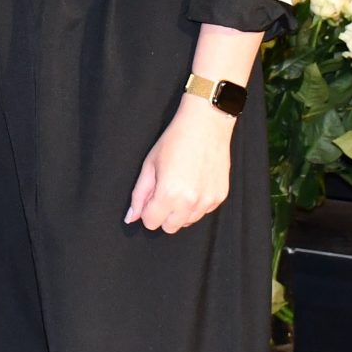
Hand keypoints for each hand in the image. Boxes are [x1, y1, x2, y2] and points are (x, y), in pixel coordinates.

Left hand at [124, 95, 235, 232]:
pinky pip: (203, 212)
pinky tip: (195, 182)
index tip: (151, 195)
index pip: (151, 222)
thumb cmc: (175, 140)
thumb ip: (139, 195)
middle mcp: (190, 202)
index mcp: (168, 194)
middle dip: (163, 214)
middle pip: (170, 227)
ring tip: (181, 185)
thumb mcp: (150, 165)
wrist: (206, 124)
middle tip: (165, 190)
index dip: (148, 210)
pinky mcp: (220, 196)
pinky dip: (197, 204)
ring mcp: (208, 201)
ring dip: (181, 210)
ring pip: (188, 222)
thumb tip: (131, 218)